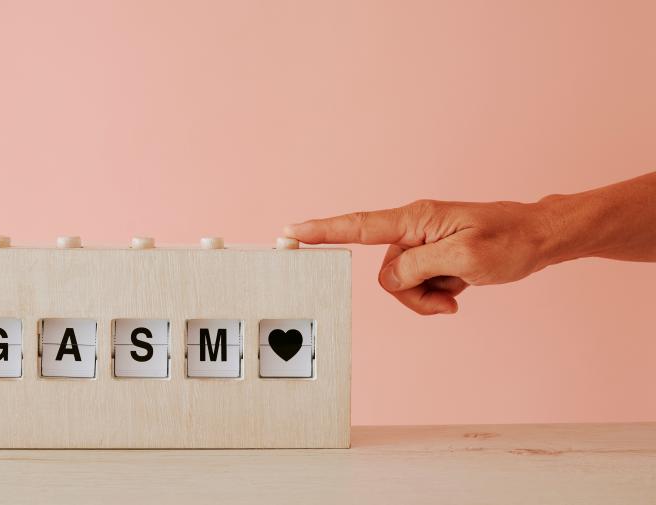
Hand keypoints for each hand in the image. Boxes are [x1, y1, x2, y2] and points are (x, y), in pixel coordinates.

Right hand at [284, 199, 555, 314]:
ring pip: (401, 284)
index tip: (290, 232)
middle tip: (448, 297)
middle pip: (386, 273)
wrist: (539, 239)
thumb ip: (417, 267)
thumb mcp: (464, 257)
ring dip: (427, 297)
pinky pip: (417, 285)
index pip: (358, 225)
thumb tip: (390, 277)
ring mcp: (421, 244)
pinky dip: (436, 295)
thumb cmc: (509, 241)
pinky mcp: (431, 256)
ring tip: (459, 292)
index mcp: (415, 219)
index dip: (321, 231)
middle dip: (412, 294)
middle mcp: (412, 229)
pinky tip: (460, 289)